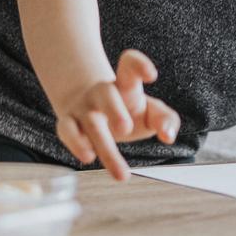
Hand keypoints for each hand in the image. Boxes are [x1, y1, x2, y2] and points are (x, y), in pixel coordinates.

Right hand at [54, 49, 180, 180]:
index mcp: (125, 84)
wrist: (91, 106)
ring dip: (103, 146)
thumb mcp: (150, 111)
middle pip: (106, 94)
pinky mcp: (68, 123)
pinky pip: (67, 130)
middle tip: (126, 129)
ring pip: (90, 122)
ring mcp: (83, 107)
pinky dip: (75, 143)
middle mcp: (101, 92)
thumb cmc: (128, 109)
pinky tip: (88, 156)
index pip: (129, 66)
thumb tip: (168, 136)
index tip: (151, 75)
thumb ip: (166, 120)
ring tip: (116, 169)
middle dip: (114, 110)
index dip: (139, 66)